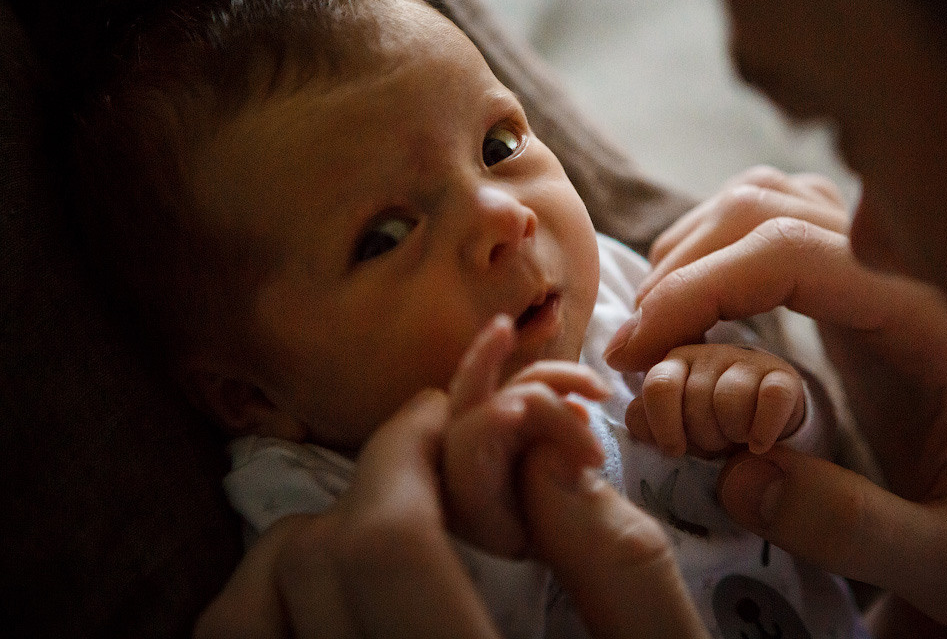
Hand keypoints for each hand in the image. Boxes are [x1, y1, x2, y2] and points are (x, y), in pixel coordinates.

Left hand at [196, 319, 712, 638]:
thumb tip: (543, 444)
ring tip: (386, 536)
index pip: (385, 547)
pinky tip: (339, 607)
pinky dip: (269, 614)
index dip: (405, 450)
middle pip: (308, 567)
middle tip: (431, 460)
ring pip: (247, 615)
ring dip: (307, 550)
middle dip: (369, 483)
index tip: (442, 412)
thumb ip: (618, 564)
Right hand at [604, 170, 946, 635]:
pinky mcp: (861, 304)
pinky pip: (777, 233)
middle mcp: (906, 284)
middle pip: (768, 206)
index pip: (796, 255)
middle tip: (631, 351)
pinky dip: (717, 251)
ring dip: (694, 247)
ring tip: (653, 328)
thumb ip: (855, 526)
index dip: (701, 287)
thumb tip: (739, 476)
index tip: (638, 351)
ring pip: (768, 202)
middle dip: (683, 265)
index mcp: (933, 328)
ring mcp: (882, 286)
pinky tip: (692, 310)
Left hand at [625, 343, 806, 456]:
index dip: (665, 426)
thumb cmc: (710, 430)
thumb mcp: (674, 432)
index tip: (677, 448)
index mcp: (674, 363)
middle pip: (695, 399)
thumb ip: (646, 424)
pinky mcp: (782, 376)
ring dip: (733, 433)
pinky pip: (771, 399)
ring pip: (730, 400)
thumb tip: (635, 418)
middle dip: (702, 436)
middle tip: (714, 445)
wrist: (762, 432)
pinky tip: (761, 443)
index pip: (658, 386)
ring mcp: (747, 361)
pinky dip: (764, 430)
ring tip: (738, 441)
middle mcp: (708, 355)